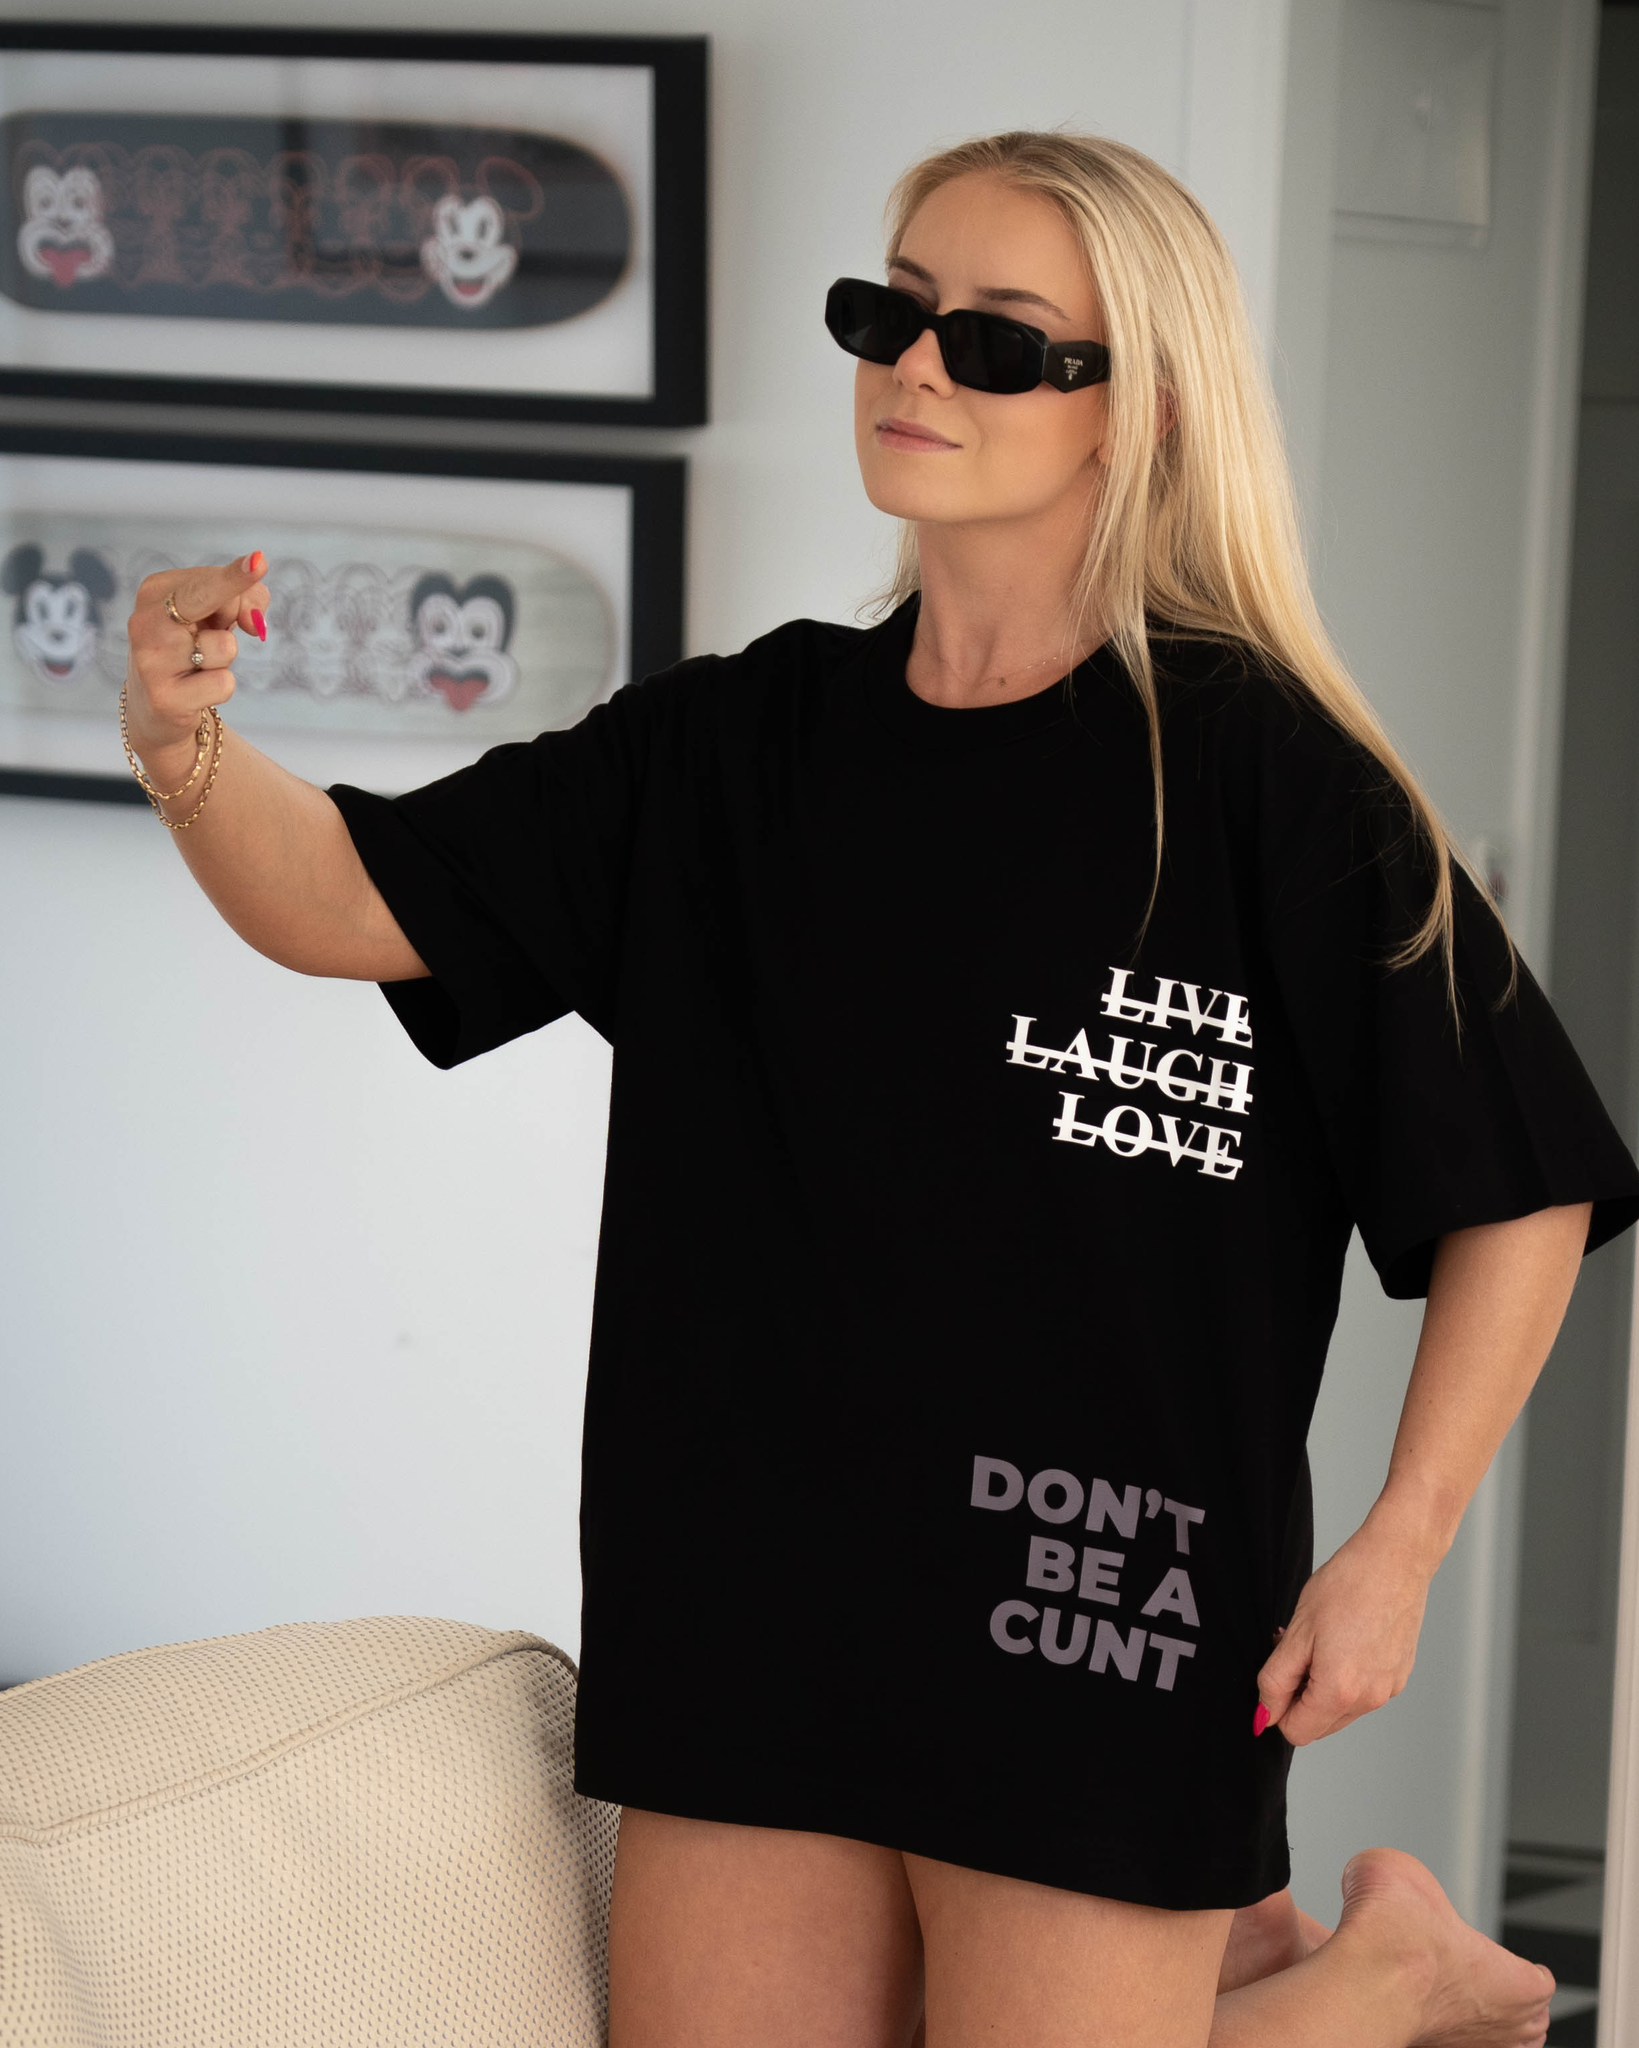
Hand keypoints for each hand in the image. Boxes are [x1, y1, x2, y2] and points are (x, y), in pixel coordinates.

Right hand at [123, 551, 269, 781]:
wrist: (158, 706)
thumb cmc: (194, 646)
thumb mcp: (218, 616)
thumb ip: (245, 602)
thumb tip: (255, 621)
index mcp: (155, 593)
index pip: (205, 579)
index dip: (236, 574)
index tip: (258, 561)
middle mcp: (145, 622)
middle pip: (201, 598)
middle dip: (230, 585)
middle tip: (258, 567)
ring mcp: (151, 661)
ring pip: (225, 647)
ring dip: (225, 658)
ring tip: (200, 664)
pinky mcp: (164, 698)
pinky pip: (223, 683)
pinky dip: (221, 686)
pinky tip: (196, 688)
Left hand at [1255, 1518, 1433, 1745]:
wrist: (1395, 1560)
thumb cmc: (1347, 1585)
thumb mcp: (1298, 1631)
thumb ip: (1276, 1679)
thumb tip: (1265, 1716)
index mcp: (1339, 1692)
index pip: (1296, 1731)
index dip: (1277, 1706)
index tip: (1277, 1672)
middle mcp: (1369, 1700)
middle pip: (1319, 1725)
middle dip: (1299, 1695)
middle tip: (1297, 1649)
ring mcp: (1388, 1690)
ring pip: (1341, 1710)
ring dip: (1322, 1685)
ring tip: (1322, 1640)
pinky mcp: (1399, 1677)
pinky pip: (1362, 1692)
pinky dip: (1346, 1676)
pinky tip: (1345, 1638)